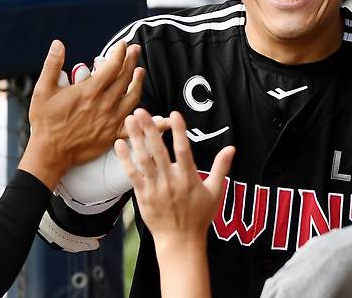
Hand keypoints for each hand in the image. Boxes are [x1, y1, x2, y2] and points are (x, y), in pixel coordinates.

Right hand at [21, 39, 144, 188]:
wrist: (50, 152)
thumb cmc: (45, 121)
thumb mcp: (43, 90)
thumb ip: (53, 65)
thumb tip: (58, 44)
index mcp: (90, 91)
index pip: (112, 66)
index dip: (120, 52)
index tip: (122, 44)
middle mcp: (105, 103)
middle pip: (125, 77)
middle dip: (131, 60)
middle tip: (135, 49)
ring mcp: (112, 119)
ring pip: (133, 96)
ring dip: (138, 81)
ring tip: (140, 71)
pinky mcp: (115, 133)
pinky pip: (137, 126)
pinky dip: (153, 122)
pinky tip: (166, 119)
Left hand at [115, 109, 234, 249]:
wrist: (180, 241)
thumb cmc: (199, 216)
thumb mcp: (215, 192)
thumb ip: (221, 168)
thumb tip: (232, 148)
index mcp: (189, 178)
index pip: (184, 150)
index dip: (179, 131)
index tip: (174, 114)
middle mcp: (170, 181)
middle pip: (158, 150)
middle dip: (149, 129)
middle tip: (141, 110)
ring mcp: (155, 188)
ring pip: (143, 159)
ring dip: (135, 138)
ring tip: (129, 121)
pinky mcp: (142, 195)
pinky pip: (132, 174)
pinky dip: (125, 159)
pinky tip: (119, 144)